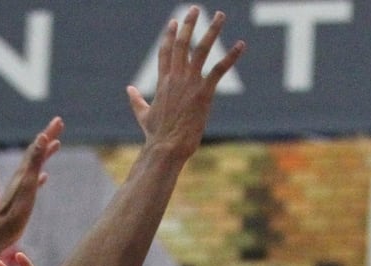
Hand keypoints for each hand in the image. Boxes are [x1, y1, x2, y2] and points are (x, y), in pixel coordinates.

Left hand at [0, 118, 63, 257]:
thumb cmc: (13, 213)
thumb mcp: (27, 185)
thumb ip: (33, 162)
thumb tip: (41, 137)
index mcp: (23, 172)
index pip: (37, 146)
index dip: (49, 132)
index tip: (59, 120)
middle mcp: (21, 176)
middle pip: (36, 151)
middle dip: (48, 138)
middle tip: (59, 126)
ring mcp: (21, 187)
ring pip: (35, 164)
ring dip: (45, 154)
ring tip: (56, 145)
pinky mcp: (22, 200)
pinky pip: (34, 182)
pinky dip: (40, 175)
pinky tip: (45, 177)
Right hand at [129, 7, 243, 162]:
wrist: (167, 146)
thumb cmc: (156, 135)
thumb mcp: (143, 114)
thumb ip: (136, 99)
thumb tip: (128, 89)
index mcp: (163, 81)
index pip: (166, 51)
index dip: (170, 35)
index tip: (174, 22)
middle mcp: (176, 77)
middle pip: (182, 43)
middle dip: (189, 24)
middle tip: (195, 9)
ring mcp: (190, 83)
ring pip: (202, 49)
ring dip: (212, 30)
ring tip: (220, 15)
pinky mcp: (204, 92)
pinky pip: (219, 69)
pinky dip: (231, 56)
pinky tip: (241, 45)